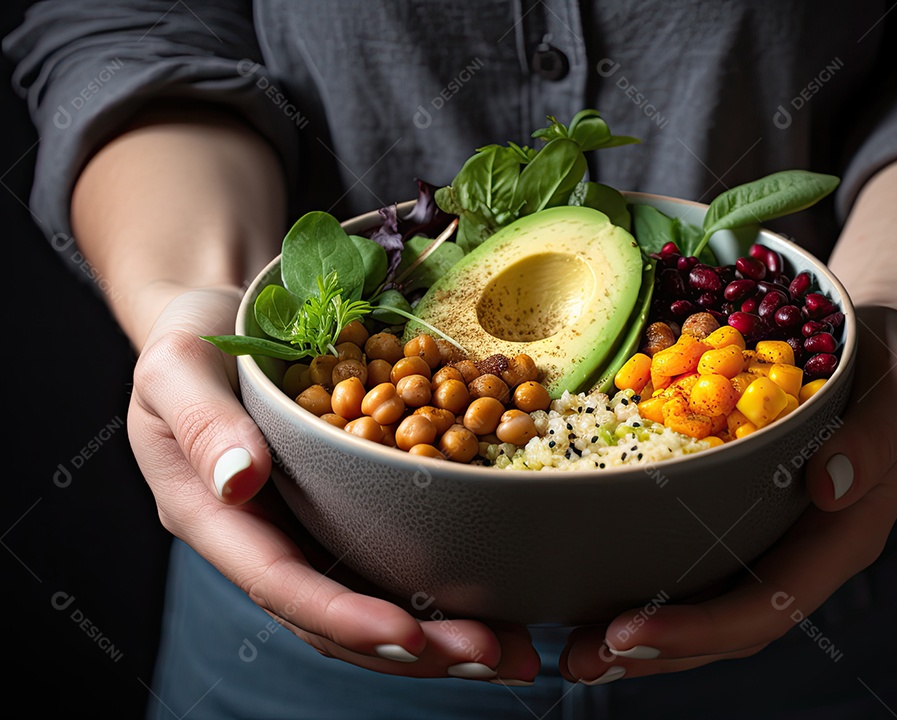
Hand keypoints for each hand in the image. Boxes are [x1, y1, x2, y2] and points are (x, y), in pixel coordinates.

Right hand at [128, 286, 540, 682]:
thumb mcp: (178, 367)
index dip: (345, 617)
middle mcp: (266, 538)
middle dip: (414, 646)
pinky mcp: (346, 507)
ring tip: (513, 649)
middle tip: (493, 655)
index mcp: (216, 516)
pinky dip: (445, 584)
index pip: (281, 584)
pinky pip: (394, 555)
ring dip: (442, 633)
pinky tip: (499, 592)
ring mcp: (308, 528)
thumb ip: (202, 423)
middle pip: (337, 614)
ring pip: (373, 598)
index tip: (411, 636)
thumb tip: (238, 482)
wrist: (225, 316)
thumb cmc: (192, 335)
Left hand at [559, 306, 896, 682]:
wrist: (870, 344)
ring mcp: (764, 537)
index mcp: (839, 540)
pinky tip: (588, 586)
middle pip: (725, 625)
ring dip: (636, 634)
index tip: (630, 633)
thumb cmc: (888, 366)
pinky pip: (687, 557)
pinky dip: (638, 579)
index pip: (768, 606)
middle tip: (578, 659)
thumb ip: (874, 438)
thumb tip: (830, 486)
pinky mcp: (733, 512)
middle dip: (653, 651)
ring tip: (571, 649)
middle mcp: (797, 552)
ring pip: (701, 603)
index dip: (700, 629)